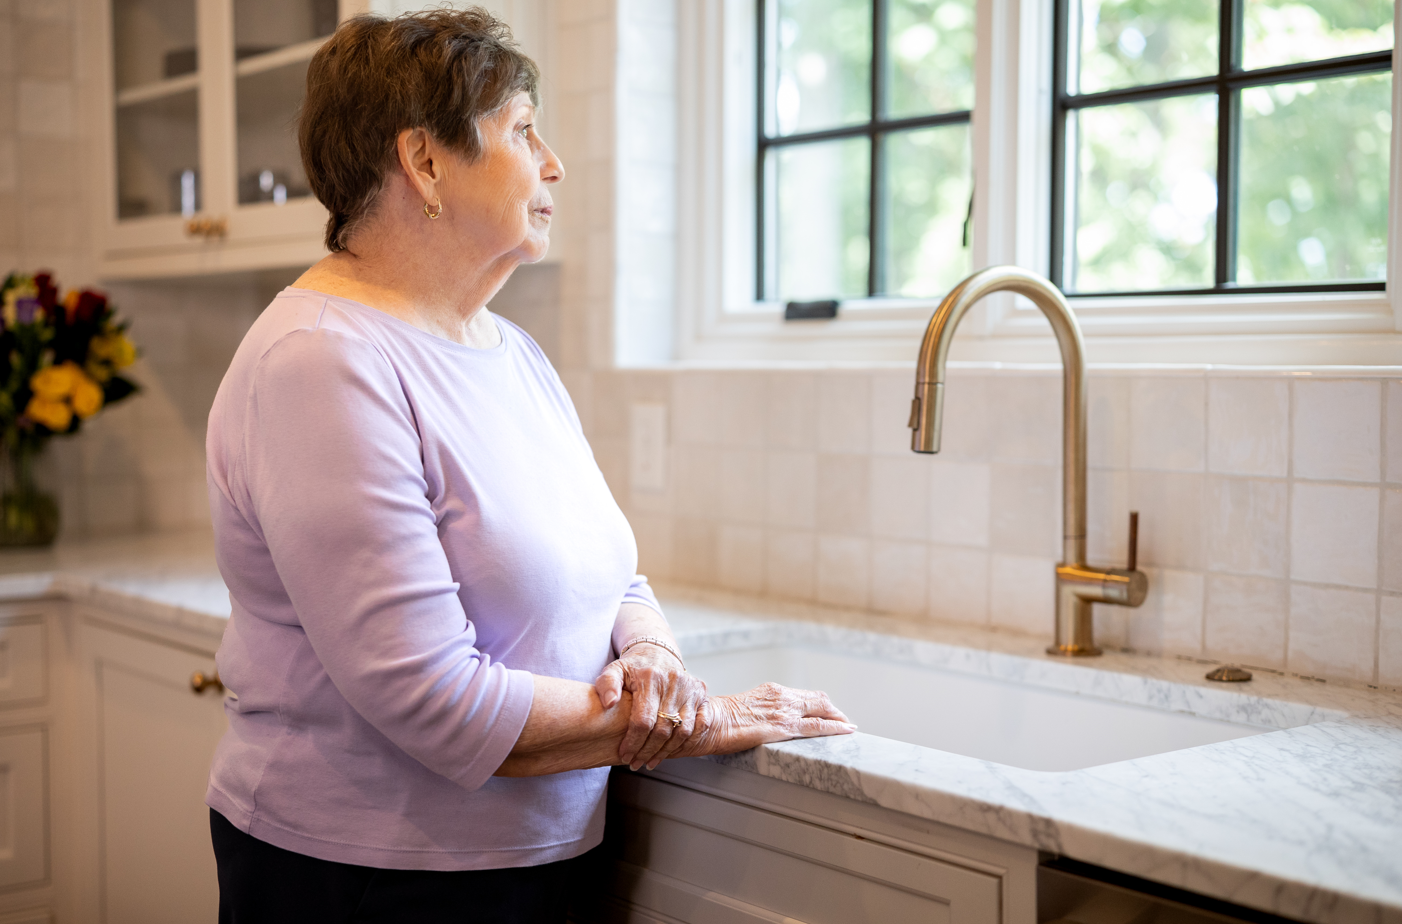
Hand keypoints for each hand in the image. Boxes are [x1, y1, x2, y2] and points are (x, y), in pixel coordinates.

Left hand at [595, 642, 708, 770]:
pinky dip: (686, 742)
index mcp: (651, 677)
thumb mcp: (615, 670)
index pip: (643, 720)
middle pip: (663, 729)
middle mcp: (674, 682)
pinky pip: (699, 725)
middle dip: (647, 751)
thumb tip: (609, 703)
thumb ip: (607, 685)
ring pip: (682, 731)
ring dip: (666, 751)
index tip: (625, 755)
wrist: (657, 654)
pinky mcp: (701, 693)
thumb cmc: (633, 668)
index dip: (633, 742)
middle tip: (636, 763)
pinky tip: (671, 750)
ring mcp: (690, 688)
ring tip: (651, 761)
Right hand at [674, 682, 855, 757]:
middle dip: (834, 710)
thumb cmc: (718, 718)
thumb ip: (759, 711)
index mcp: (772, 691)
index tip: (830, 712)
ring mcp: (785, 711)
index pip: (805, 695)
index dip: (820, 704)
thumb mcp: (744, 708)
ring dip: (838, 718)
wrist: (708, 720)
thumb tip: (763, 720)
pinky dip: (835, 728)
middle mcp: (782, 697)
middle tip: (844, 721)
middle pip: (819, 699)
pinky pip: (817, 726)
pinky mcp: (784, 727)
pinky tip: (846, 731)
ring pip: (822, 709)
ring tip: (848, 727)